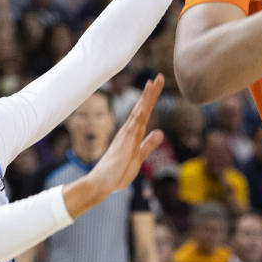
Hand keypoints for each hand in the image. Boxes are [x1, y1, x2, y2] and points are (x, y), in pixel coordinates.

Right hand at [87, 75, 165, 199]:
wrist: (101, 184)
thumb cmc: (118, 172)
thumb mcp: (139, 157)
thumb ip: (148, 144)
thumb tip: (160, 132)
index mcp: (133, 134)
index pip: (145, 113)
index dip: (151, 99)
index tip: (157, 85)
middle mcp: (129, 131)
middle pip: (143, 108)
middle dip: (151, 93)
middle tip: (160, 77)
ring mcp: (126, 136)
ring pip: (139, 113)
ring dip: (146, 98)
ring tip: (153, 83)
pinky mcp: (125, 143)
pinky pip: (134, 126)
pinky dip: (139, 114)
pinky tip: (145, 105)